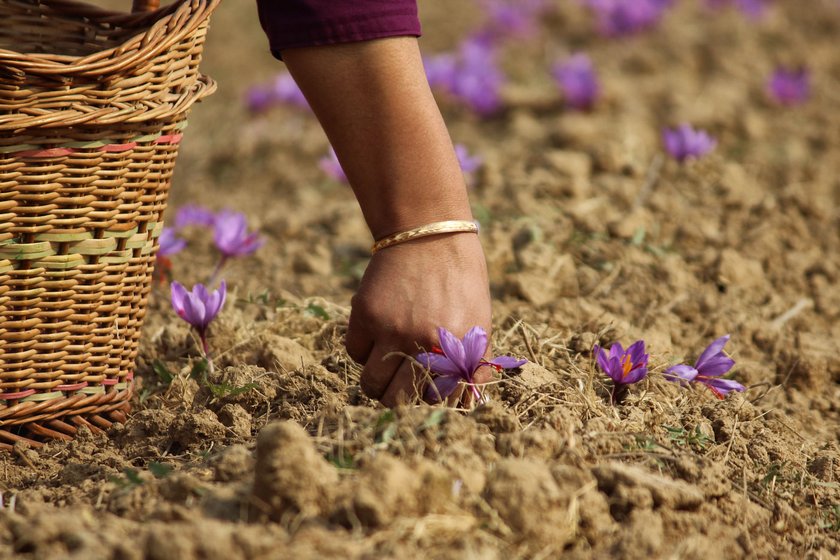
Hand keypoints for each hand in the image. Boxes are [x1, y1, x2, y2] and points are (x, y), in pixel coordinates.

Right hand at [345, 232, 491, 406]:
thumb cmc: (460, 281)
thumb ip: (473, 364)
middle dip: (400, 398)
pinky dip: (364, 349)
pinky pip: (355, 353)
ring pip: (371, 385)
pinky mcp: (365, 315)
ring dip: (377, 380)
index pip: (438, 403)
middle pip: (399, 402)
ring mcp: (390, 331)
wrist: (429, 235)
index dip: (431, 402)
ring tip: (387, 362)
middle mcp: (422, 345)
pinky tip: (378, 330)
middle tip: (403, 383)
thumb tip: (466, 402)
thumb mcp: (479, 323)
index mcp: (456, 352)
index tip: (427, 394)